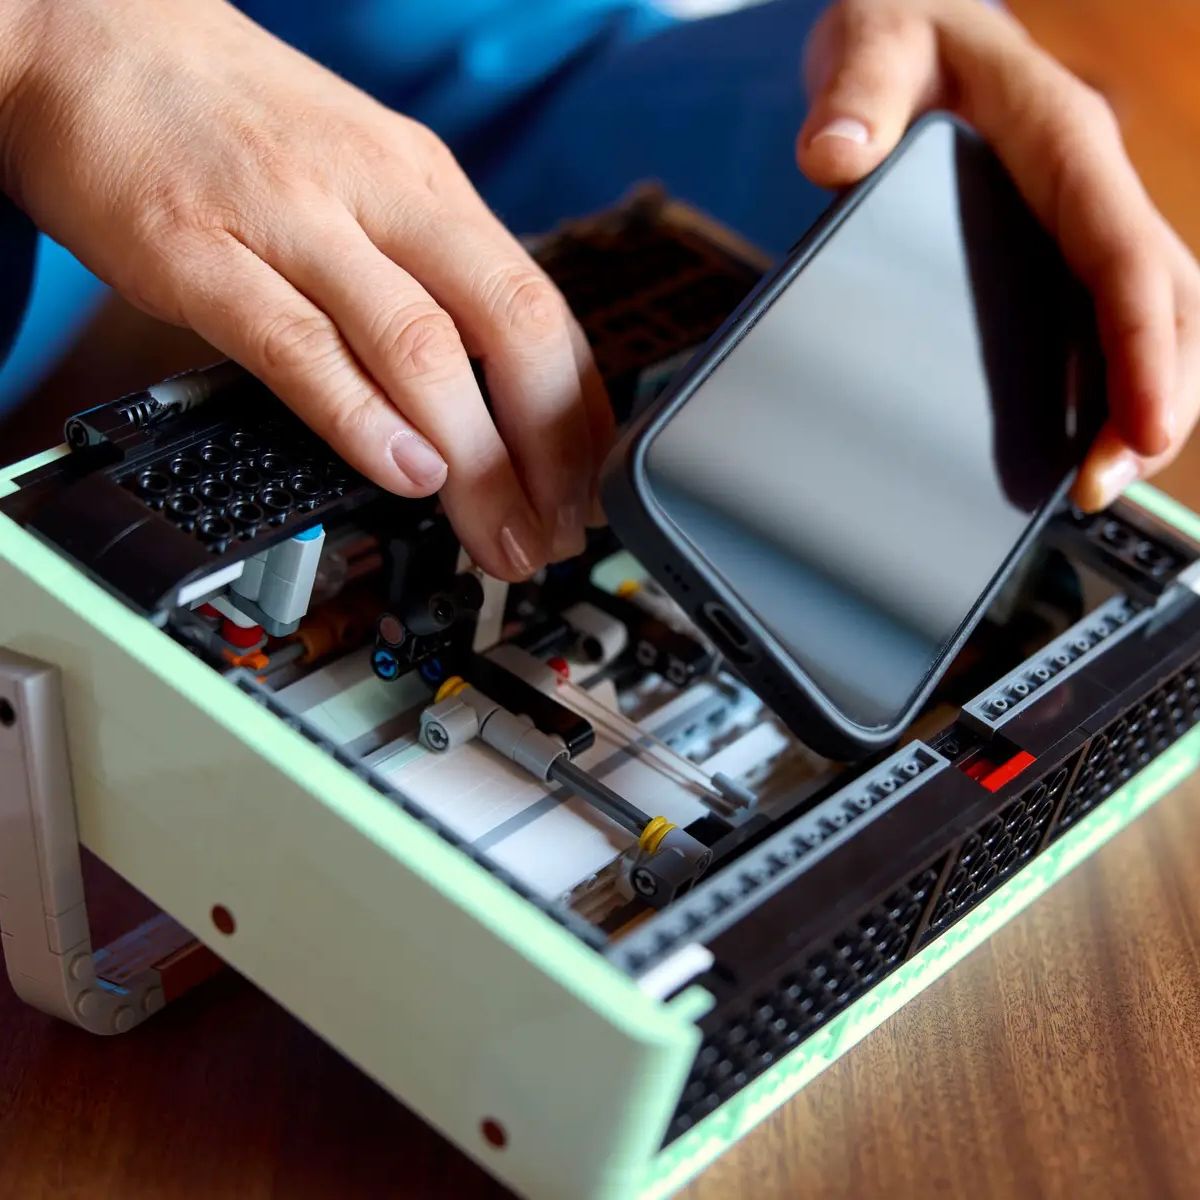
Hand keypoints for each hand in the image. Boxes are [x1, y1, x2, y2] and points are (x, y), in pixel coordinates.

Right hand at [0, 0, 611, 579]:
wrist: (87, 32)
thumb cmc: (232, 122)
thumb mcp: (362, 177)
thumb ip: (422, 275)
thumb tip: (485, 386)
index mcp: (426, 184)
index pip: (542, 308)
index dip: (577, 415)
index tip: (587, 490)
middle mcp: (378, 195)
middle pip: (508, 328)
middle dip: (549, 450)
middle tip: (556, 533)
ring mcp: (291, 220)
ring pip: (420, 348)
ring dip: (476, 460)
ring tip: (498, 532)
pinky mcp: (200, 252)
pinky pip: (300, 346)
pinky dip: (362, 421)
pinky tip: (405, 476)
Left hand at [797, 0, 1199, 509]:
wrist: (910, 18)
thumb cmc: (900, 28)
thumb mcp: (874, 40)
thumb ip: (855, 95)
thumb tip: (833, 157)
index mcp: (1064, 145)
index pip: (1123, 257)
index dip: (1144, 349)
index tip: (1142, 428)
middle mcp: (1088, 188)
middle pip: (1163, 300)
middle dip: (1156, 396)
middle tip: (1106, 487)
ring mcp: (1076, 222)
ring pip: (1147, 316)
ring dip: (1140, 400)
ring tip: (1096, 485)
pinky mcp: (1052, 249)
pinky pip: (1103, 318)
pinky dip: (1107, 381)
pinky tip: (1073, 439)